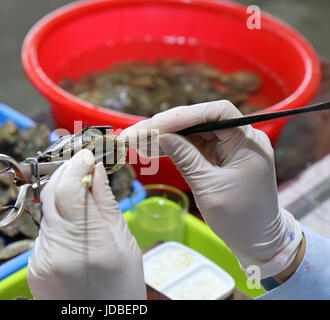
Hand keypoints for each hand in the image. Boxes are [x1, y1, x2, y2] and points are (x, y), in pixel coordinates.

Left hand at [27, 149, 145, 298]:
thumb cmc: (121, 289)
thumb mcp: (125, 244)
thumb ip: (106, 203)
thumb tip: (95, 169)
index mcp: (90, 246)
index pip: (70, 190)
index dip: (76, 165)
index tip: (86, 154)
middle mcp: (58, 252)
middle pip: (52, 194)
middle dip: (66, 173)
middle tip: (82, 165)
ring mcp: (41, 259)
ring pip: (47, 210)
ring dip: (63, 196)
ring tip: (83, 196)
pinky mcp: (32, 264)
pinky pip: (44, 229)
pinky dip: (58, 218)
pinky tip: (73, 224)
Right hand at [121, 100, 302, 278]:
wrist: (257, 240)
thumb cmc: (241, 218)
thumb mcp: (209, 188)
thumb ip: (186, 159)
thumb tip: (162, 136)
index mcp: (247, 142)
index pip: (217, 113)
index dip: (186, 114)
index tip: (159, 124)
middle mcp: (238, 139)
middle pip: (199, 120)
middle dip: (167, 126)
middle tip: (137, 133)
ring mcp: (226, 148)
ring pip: (191, 133)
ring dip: (164, 136)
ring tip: (136, 141)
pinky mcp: (216, 159)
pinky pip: (191, 147)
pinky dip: (171, 148)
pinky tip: (150, 149)